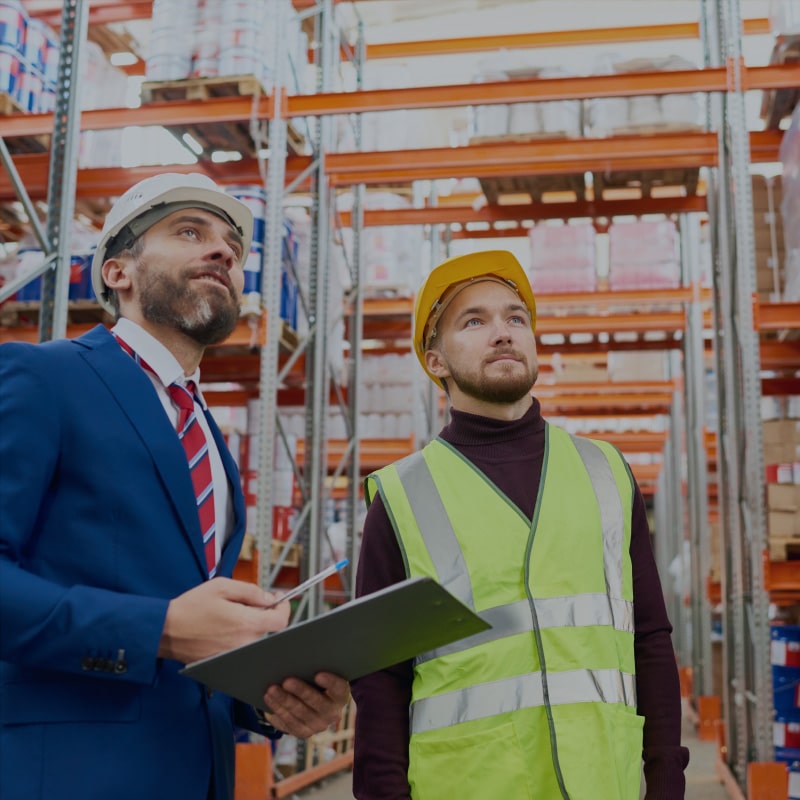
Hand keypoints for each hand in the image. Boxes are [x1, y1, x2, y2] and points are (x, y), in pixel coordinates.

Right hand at [159, 577, 289, 663]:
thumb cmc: (191, 607)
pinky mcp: (225, 662)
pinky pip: (241, 648)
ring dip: (249, 625)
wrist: (165, 631)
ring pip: (254, 638)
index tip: (278, 600)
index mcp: (245, 623)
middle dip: (262, 613)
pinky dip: (238, 637)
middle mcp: (244, 643)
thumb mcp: (222, 587)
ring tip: (229, 616)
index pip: (281, 621)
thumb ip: (250, 591)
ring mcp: (235, 655)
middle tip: (245, 603)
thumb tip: (269, 597)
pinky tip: (223, 629)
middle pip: (268, 629)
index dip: (283, 608)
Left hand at [262, 672, 349, 738]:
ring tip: (271, 689)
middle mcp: (332, 713)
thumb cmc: (316, 678)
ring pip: (299, 714)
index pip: (339, 688)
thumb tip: (298, 651)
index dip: (330, 682)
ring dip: (284, 701)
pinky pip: (289, 724)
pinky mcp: (304, 732)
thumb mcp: (320, 671)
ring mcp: (318, 725)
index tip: (318, 674)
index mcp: (341, 695)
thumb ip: (314, 665)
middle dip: (300, 691)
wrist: (315, 701)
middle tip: (286, 681)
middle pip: (317, 703)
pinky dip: (278, 711)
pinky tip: (268, 700)